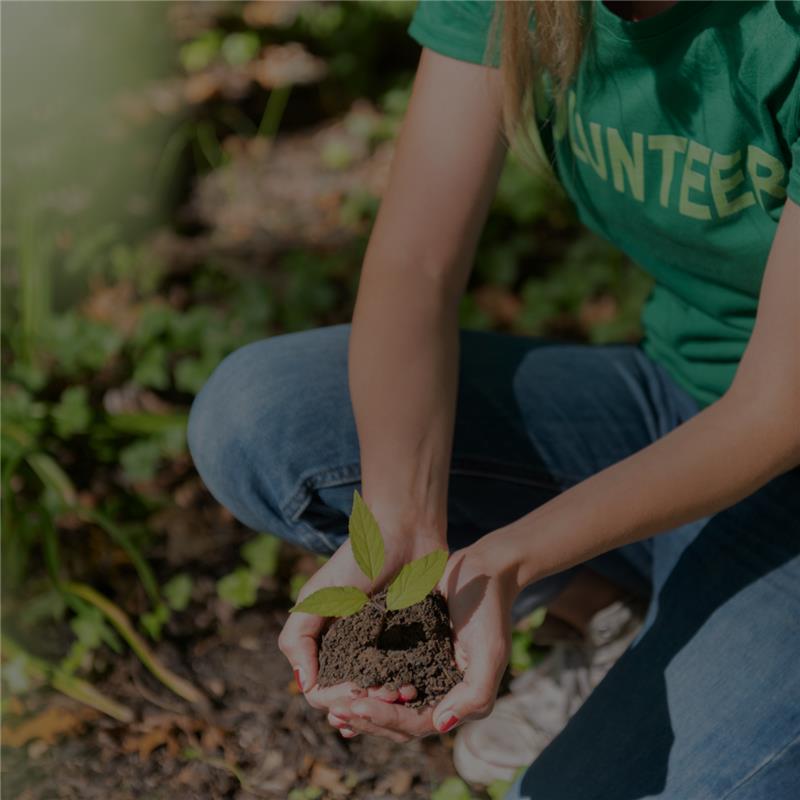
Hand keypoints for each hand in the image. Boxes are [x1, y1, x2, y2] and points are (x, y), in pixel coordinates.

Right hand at [278, 528, 445, 736]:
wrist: (405, 534)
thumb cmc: (357, 562)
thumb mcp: (318, 597)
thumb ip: (298, 638)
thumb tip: (303, 686)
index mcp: (328, 647)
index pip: (322, 693)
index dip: (335, 699)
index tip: (355, 691)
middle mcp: (355, 655)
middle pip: (353, 702)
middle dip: (366, 705)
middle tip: (385, 693)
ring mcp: (386, 653)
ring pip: (382, 698)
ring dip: (389, 704)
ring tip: (403, 692)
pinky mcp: (417, 647)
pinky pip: (412, 680)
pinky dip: (410, 691)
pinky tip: (415, 690)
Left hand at [328, 538, 517, 740]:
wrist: (482, 572)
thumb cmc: (488, 609)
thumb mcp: (491, 651)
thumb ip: (475, 693)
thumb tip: (441, 724)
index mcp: (458, 701)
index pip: (416, 724)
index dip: (385, 719)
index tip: (355, 706)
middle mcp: (438, 694)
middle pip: (397, 722)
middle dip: (366, 719)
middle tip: (334, 711)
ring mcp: (422, 674)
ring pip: (387, 704)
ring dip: (361, 708)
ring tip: (331, 705)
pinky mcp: (409, 654)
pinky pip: (383, 676)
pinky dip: (364, 683)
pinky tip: (343, 680)